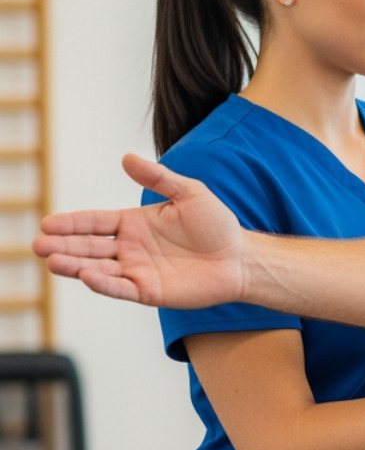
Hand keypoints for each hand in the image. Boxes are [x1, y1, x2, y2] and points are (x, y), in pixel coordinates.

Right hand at [32, 153, 246, 307]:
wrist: (241, 257)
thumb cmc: (217, 224)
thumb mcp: (189, 193)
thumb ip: (159, 177)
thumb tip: (126, 158)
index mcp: (133, 222)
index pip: (94, 222)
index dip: (72, 223)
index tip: (48, 223)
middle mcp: (130, 247)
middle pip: (88, 246)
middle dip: (63, 246)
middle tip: (39, 245)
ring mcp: (137, 270)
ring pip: (98, 268)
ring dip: (75, 265)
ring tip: (52, 260)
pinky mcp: (149, 291)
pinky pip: (121, 288)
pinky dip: (103, 283)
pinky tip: (86, 276)